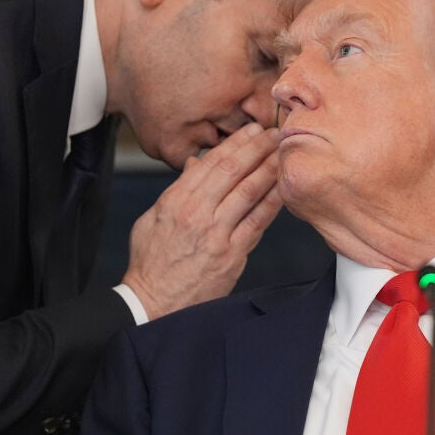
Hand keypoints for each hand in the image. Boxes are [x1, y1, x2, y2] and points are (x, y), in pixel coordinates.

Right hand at [121, 123, 283, 318]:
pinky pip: (258, 222)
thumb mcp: (154, 219)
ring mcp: (216, 235)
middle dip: (257, 148)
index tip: (251, 130)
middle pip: (233, 171)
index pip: (210, 163)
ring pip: (249, 192)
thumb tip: (198, 165)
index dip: (235, 143)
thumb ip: (178, 190)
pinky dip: (272, 202)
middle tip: (275, 133)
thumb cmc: (151, 263)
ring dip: (269, 169)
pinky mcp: (231, 255)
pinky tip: (283, 188)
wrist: (153, 303)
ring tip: (283, 153)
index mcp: (175, 201)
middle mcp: (196, 214)